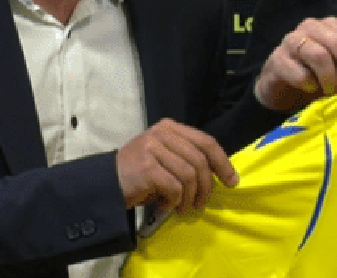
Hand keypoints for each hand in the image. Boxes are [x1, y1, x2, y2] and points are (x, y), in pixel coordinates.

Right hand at [115, 118, 237, 214]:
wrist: (105, 183)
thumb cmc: (139, 173)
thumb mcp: (164, 156)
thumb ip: (187, 156)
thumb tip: (219, 173)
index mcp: (170, 127)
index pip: (206, 141)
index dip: (222, 162)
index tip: (231, 181)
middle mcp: (162, 134)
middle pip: (200, 160)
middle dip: (207, 186)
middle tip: (202, 203)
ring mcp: (153, 149)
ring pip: (189, 176)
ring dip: (190, 197)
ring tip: (183, 208)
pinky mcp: (147, 168)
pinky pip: (175, 188)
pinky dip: (175, 201)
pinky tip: (166, 206)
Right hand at [253, 17, 336, 111]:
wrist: (279, 84)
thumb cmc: (314, 74)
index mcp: (331, 26)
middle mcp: (312, 26)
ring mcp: (292, 40)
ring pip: (320, 55)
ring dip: (331, 78)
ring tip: (332, 91)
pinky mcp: (277, 59)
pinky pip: (300, 74)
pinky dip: (310, 85)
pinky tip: (310, 89)